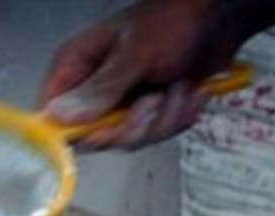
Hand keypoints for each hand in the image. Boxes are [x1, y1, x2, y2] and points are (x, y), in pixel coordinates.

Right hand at [39, 0, 243, 150]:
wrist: (221, 18)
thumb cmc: (176, 20)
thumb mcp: (135, 55)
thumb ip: (99, 90)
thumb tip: (59, 115)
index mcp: (77, 67)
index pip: (52, 114)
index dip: (73, 132)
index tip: (103, 132)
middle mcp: (93, 89)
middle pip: (95, 136)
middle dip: (134, 125)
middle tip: (153, 100)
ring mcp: (120, 103)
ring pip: (129, 139)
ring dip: (163, 118)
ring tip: (178, 85)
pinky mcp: (146, 113)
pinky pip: (154, 135)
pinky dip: (178, 116)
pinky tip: (189, 90)